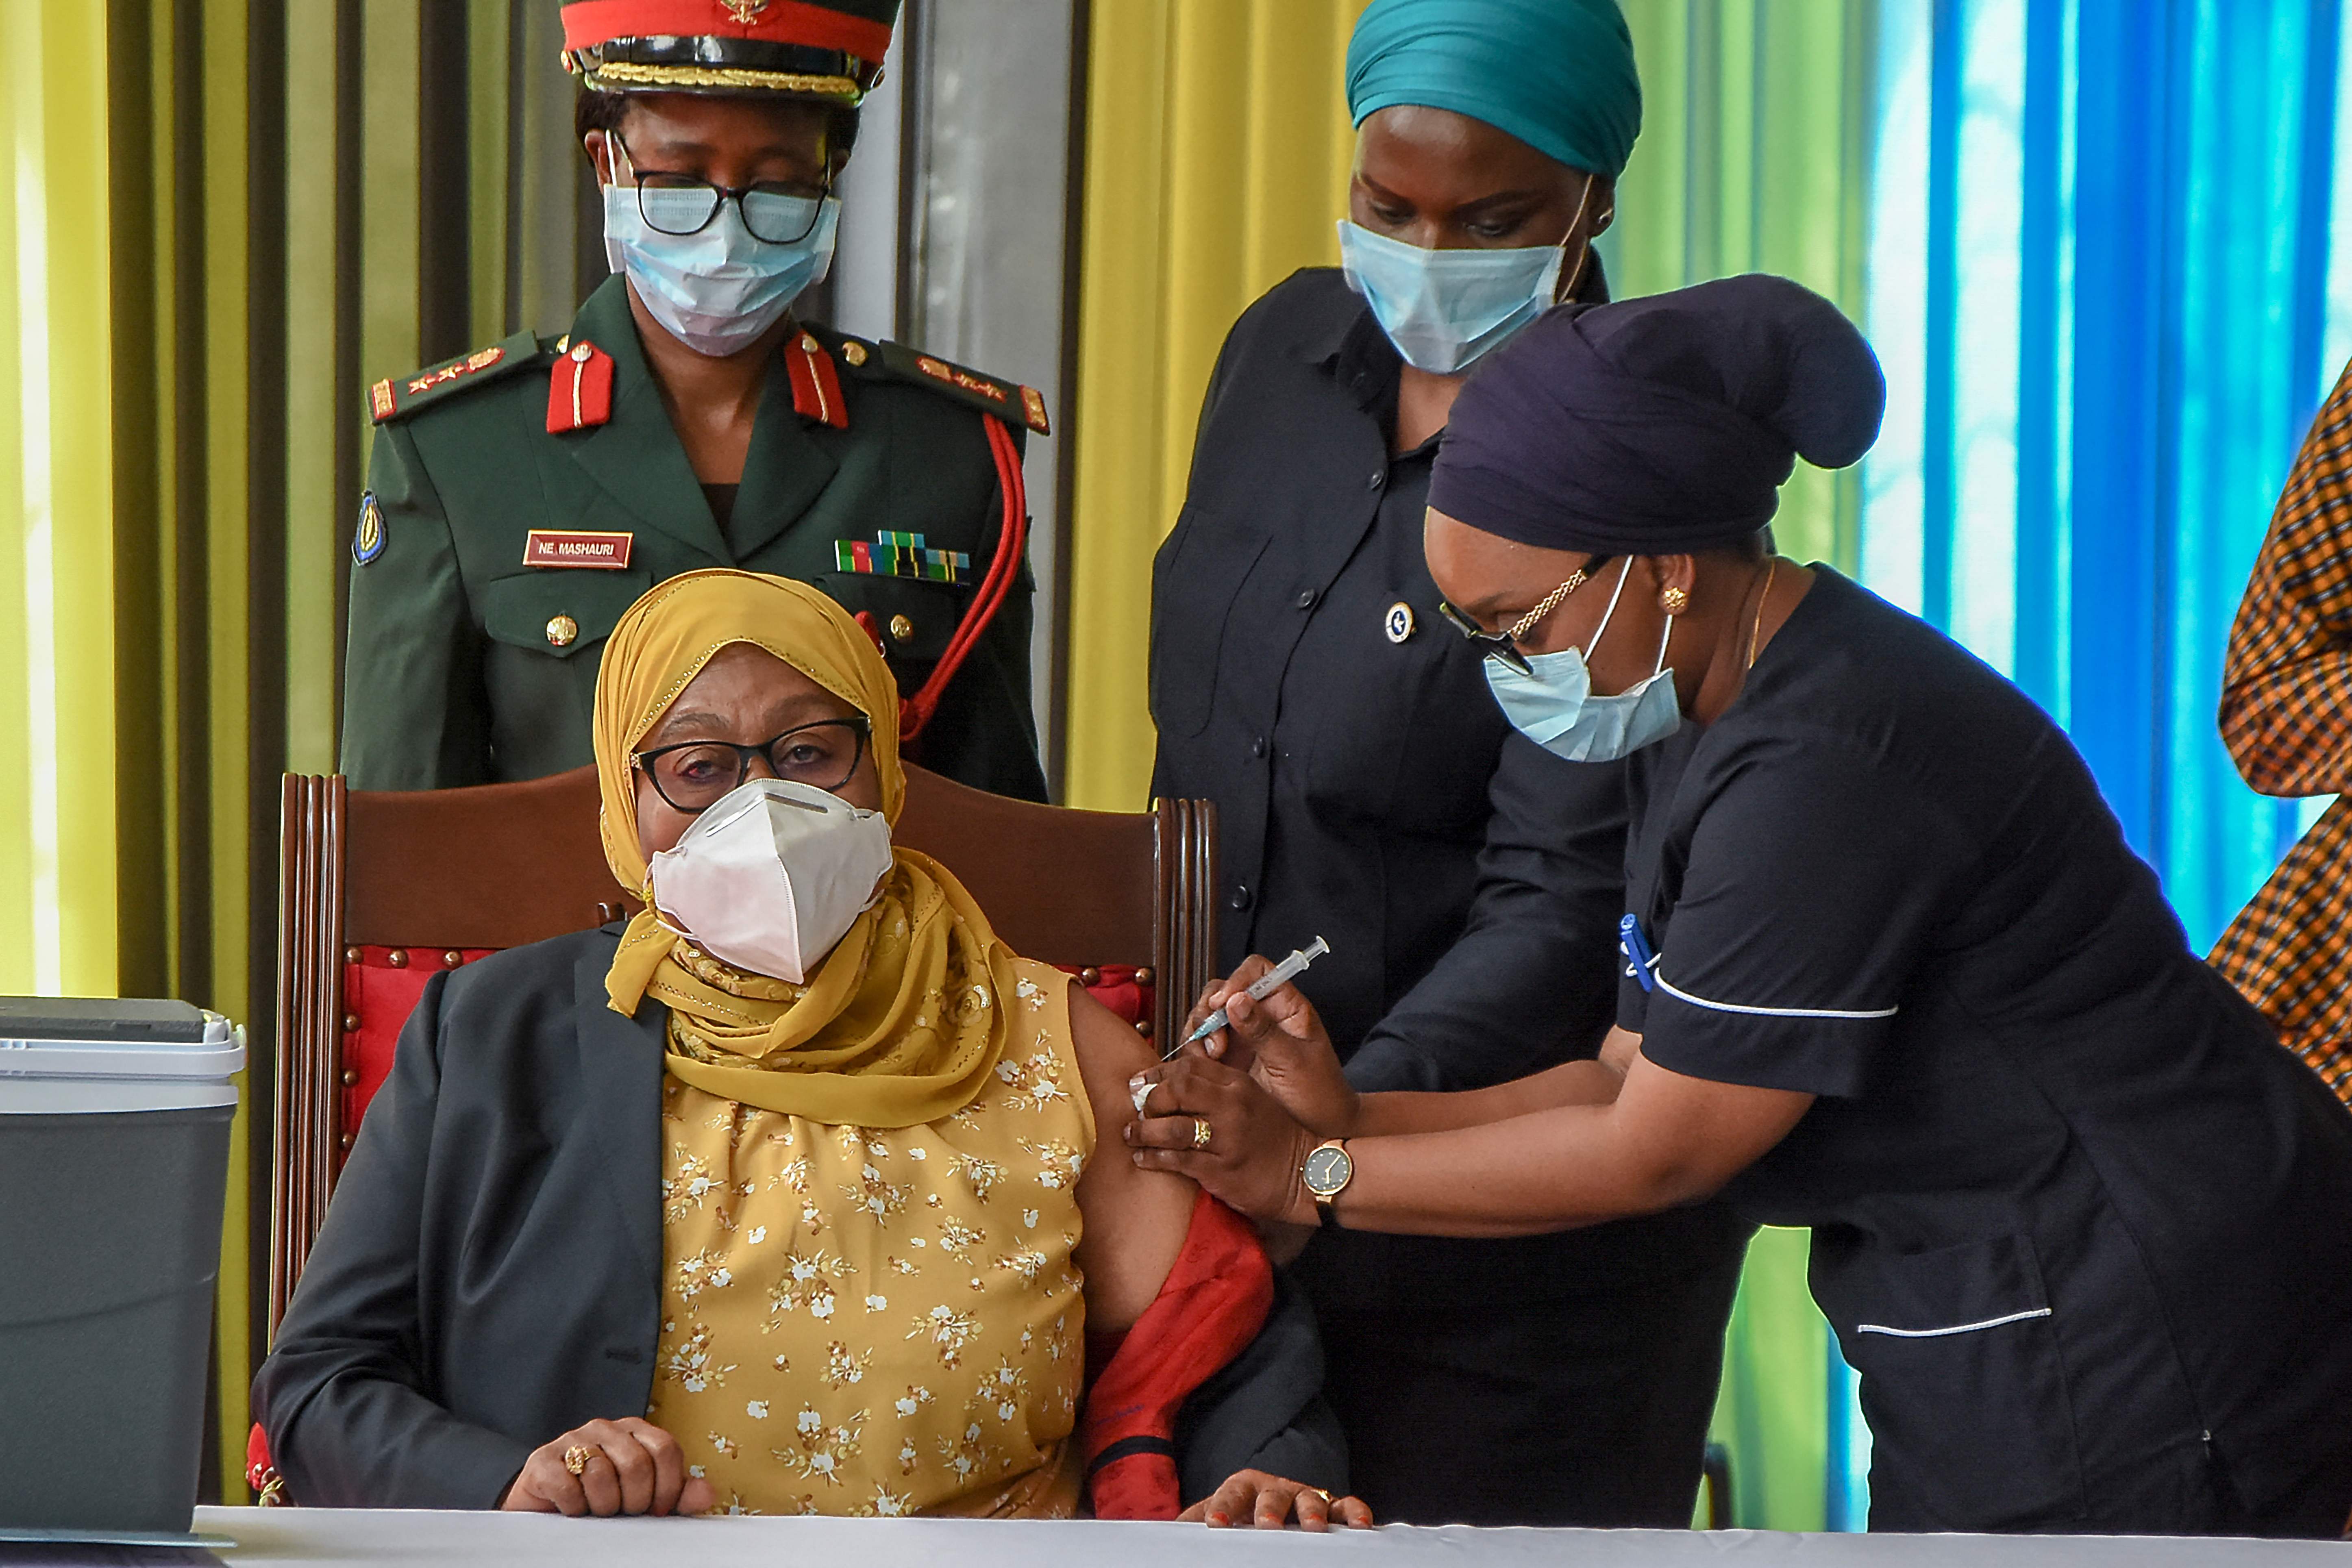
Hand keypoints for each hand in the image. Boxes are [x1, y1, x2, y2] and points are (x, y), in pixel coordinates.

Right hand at [499, 1418, 714, 1516]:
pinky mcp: (543, 1460)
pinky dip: (574, 1507)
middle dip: (635, 1501)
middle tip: (624, 1513)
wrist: (547, 1508)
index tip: (657, 1510)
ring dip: (604, 1506)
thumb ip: (677, 1494)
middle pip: (636, 1463)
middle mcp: (604, 1429)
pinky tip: (573, 1509)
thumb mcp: (644, 1498)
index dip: (667, 1487)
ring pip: (601, 1474)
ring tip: (598, 1511)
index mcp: (635, 1431)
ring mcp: (572, 1440)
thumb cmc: (602, 1501)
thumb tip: (707, 1493)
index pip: (665, 1449)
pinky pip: (568, 1486)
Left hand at [1125, 1055, 1319, 1225]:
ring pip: (1173, 1127)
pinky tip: (1141, 1158)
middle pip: (1177, 1090)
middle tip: (1136, 1109)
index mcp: (1238, 1085)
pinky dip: (1154, 1158)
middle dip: (1150, 1099)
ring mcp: (1227, 1139)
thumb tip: (1170, 1083)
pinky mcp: (1222, 1169)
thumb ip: (1217, 1088)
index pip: (1189, 1067)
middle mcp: (1232, 1107)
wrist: (1306, 1172)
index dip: (1158, 1073)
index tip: (1139, 1082)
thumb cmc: (1273, 1136)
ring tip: (1130, 1135)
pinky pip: (1178, 1160)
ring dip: (1144, 1131)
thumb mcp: (1251, 1100)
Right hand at [1175, 957, 1359, 1138]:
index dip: (1237, 979)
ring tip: (1212, 1059)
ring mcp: (1242, 1038)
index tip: (1224, 1003)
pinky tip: (1203, 1070)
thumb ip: (1264, 1032)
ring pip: (1206, 1019)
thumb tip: (1236, 1001)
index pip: (1257, 970)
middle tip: (1216, 1043)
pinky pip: (1201, 1047)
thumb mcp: (1294, 1062)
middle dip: (1210, 1012)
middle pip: (1222, 992)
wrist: (1322, 1132)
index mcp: (1285, 1007)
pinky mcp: (1228, 1061)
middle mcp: (1260, 1017)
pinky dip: (1195, 1054)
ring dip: (1200, 1034)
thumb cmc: (1320, 1095)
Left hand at [1179, 1469, 1373, 1529]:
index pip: (1230, 1493)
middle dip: (1269, 1509)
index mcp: (1244, 1486)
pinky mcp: (1332, 1505)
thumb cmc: (1242, 1512)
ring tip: (1313, 1528)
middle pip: (1272, 1494)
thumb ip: (1196, 1520)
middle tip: (1266, 1525)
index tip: (1213, 1526)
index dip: (1221, 1509)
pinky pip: (1346, 1506)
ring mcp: (1305, 1495)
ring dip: (1312, 1511)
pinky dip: (1354, 1512)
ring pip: (1311, 1498)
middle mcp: (1276, 1488)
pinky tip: (1361, 1526)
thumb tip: (1167, 1532)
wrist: (1273, 1502)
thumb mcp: (1219, 1513)